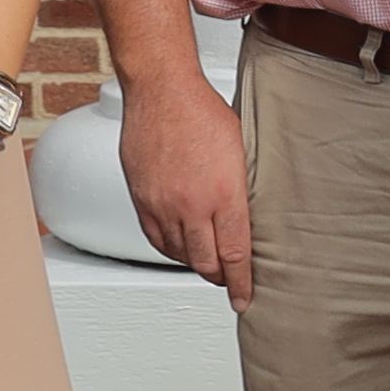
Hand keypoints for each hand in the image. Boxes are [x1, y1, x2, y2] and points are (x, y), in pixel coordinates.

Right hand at [119, 74, 252, 292]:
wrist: (162, 91)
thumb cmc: (204, 112)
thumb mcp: (242, 153)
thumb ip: (242, 193)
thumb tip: (248, 221)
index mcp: (224, 194)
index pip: (235, 255)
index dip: (241, 284)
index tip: (244, 299)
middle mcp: (192, 205)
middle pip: (207, 263)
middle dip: (221, 278)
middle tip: (229, 280)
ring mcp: (163, 204)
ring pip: (180, 255)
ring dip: (196, 262)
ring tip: (207, 259)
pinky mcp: (142, 199)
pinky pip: (156, 239)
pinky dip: (171, 249)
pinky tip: (181, 245)